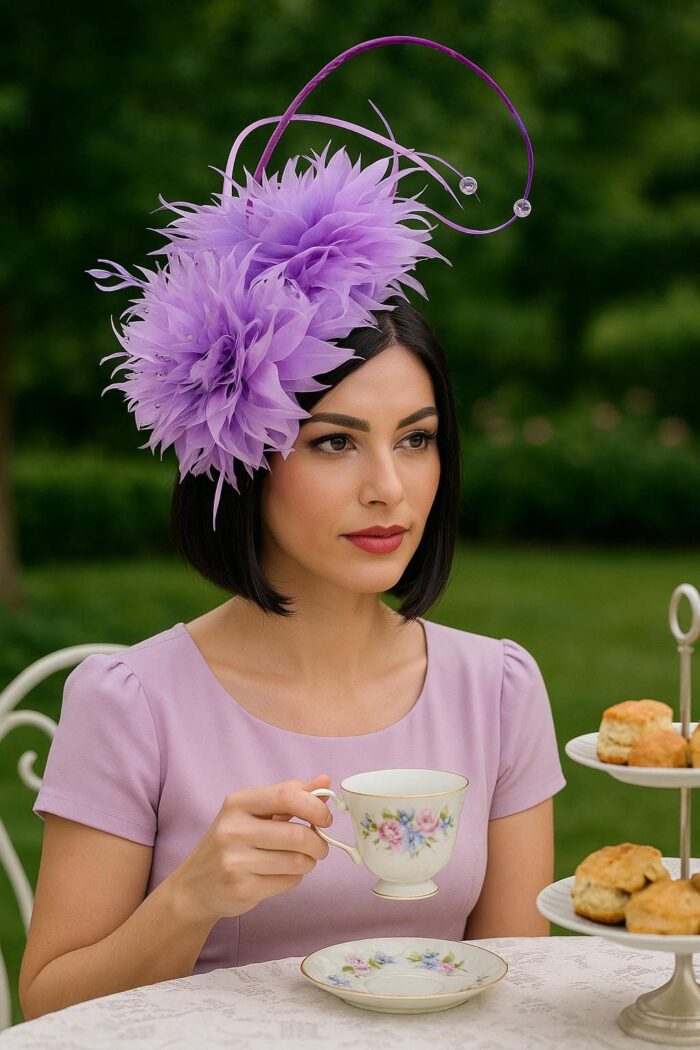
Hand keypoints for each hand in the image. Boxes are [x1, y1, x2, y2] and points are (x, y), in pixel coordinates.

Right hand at [167, 774, 332, 925]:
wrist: (195, 885)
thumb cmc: (232, 841)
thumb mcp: (254, 811)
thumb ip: (290, 795)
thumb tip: (324, 780)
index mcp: (239, 802)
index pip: (288, 796)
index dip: (316, 808)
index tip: (325, 819)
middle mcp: (233, 829)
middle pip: (297, 835)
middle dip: (318, 843)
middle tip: (319, 846)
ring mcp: (235, 861)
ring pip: (296, 861)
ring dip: (308, 862)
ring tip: (301, 860)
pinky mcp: (241, 888)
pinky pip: (287, 882)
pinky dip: (293, 878)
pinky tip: (281, 874)